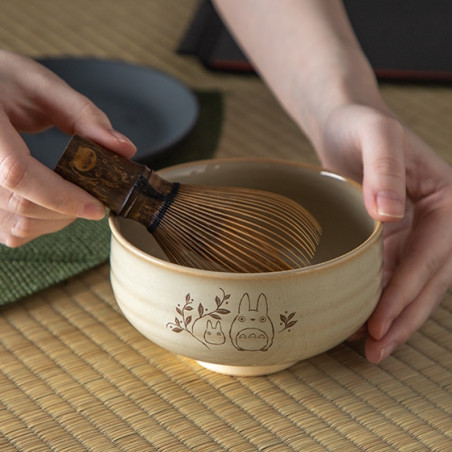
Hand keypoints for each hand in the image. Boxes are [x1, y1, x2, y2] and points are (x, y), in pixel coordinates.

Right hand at [0, 50, 135, 246]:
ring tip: (75, 199)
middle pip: (21, 206)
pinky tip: (53, 205)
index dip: (62, 196)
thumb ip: (84, 115)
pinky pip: (9, 230)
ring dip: (56, 221)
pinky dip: (39, 225)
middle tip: (94, 198)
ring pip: (16, 226)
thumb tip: (124, 149)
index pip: (17, 174)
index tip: (98, 206)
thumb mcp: (41, 85)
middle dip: (68, 210)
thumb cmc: (2, 80)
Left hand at [321, 103, 451, 362]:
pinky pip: (393, 275)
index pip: (432, 256)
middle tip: (376, 351)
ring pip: (413, 285)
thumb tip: (390, 216)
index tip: (379, 323)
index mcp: (450, 201)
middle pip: (429, 280)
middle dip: (404, 317)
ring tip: (371, 350)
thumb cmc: (360, 126)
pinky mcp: (395, 239)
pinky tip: (363, 322)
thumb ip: (384, 171)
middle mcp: (441, 222)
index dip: (406, 292)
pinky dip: (382, 300)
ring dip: (395, 318)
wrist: (344, 124)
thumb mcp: (375, 137)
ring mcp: (419, 233)